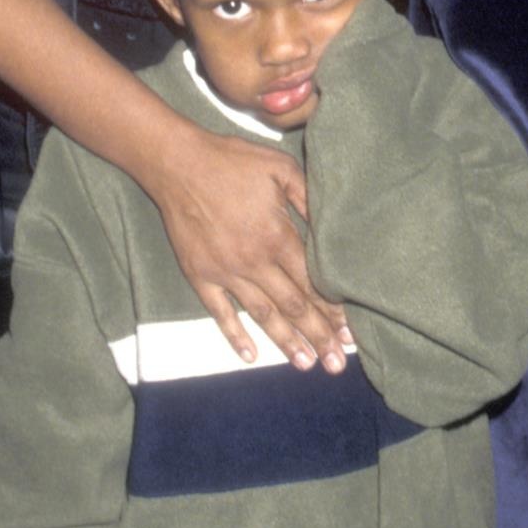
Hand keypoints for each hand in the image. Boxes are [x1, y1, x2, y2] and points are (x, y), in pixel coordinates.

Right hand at [150, 121, 350, 374]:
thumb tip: (332, 226)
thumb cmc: (232, 162)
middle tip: (337, 363)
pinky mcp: (200, 275)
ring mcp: (225, 272)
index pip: (313, 284)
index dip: (333, 311)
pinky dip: (235, 335)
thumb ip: (308, 199)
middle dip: (318, 336)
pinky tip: (250, 356)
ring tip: (307, 365)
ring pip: (262, 315)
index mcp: (277, 237)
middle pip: (293, 307)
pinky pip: (220, 312)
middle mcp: (254, 262)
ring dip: (286, 342)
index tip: (349, 333)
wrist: (177, 163)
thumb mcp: (281, 168)